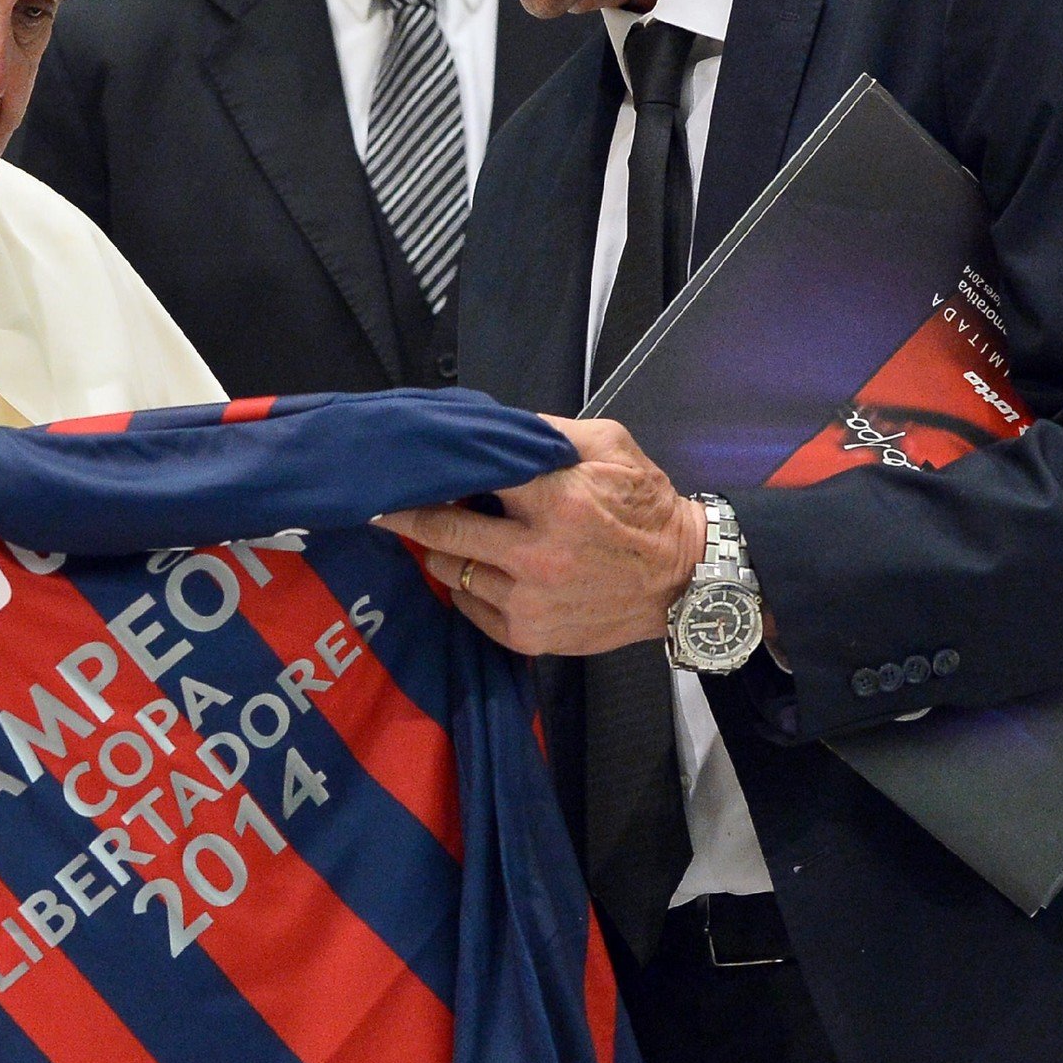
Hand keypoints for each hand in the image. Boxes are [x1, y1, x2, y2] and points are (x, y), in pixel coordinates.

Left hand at [379, 416, 706, 655]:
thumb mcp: (610, 447)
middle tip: (380, 507)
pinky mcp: (528, 635)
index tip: (401, 470)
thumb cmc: (645, 508)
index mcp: (557, 501)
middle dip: (407, 517)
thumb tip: (493, 427)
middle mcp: (536, 556)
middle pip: (443, 533)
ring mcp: (528, 602)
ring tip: (442, 538)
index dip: (435, 472)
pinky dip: (464, 588)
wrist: (682, 580)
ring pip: (450, 573)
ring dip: (440, 553)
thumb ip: (550, 432)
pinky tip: (476, 571)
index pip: (473, 479)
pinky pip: (469, 608)